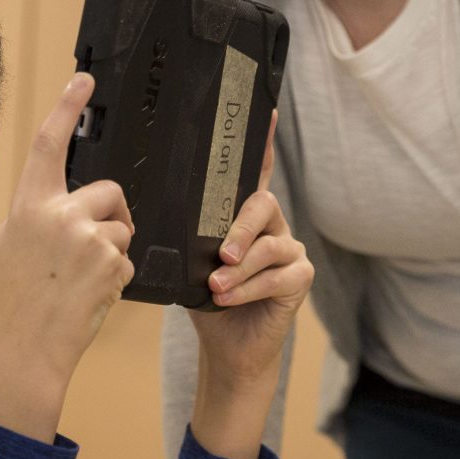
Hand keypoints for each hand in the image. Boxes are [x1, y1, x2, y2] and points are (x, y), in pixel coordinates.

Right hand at [0, 74, 133, 440]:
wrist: (24, 349)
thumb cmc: (13, 302)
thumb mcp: (6, 248)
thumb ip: (31, 216)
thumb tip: (53, 205)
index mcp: (28, 205)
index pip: (48, 144)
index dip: (66, 107)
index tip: (84, 78)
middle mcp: (57, 213)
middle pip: (109, 191)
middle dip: (112, 215)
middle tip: (92, 250)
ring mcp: (86, 235)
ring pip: (122, 227)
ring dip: (113, 251)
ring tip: (83, 281)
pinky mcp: (111, 260)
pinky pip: (127, 257)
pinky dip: (116, 277)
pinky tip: (91, 296)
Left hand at [190, 115, 310, 383]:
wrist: (226, 346)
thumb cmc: (207, 298)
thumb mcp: (189, 264)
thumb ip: (188, 239)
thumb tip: (160, 219)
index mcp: (244, 215)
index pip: (255, 173)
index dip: (262, 143)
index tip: (265, 112)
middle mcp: (271, 225)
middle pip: (262, 205)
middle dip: (239, 227)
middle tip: (220, 253)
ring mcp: (289, 250)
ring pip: (268, 245)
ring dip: (239, 268)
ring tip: (216, 285)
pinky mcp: (300, 277)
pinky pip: (277, 276)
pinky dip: (249, 288)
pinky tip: (228, 298)